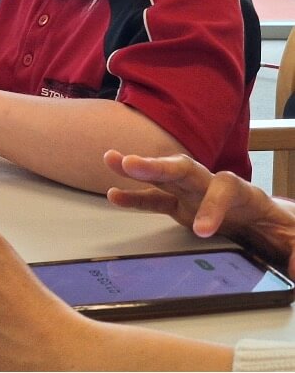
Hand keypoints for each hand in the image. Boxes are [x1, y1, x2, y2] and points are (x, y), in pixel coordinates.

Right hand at [105, 150, 294, 274]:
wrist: (271, 224)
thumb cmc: (281, 228)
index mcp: (244, 194)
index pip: (225, 190)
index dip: (211, 206)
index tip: (200, 230)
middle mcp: (213, 186)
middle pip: (185, 169)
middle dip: (157, 166)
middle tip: (132, 164)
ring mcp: (194, 194)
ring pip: (164, 177)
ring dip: (137, 168)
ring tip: (112, 159)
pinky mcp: (181, 207)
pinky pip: (155, 200)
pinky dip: (134, 197)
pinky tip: (114, 195)